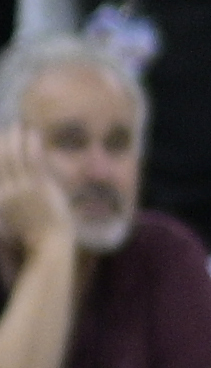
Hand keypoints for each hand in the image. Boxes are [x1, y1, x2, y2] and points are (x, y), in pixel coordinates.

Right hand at [0, 129, 66, 259]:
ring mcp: (23, 187)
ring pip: (16, 157)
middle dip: (2, 142)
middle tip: (4, 129)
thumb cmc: (28, 233)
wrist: (48, 241)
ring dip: (16, 139)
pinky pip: (34, 161)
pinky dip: (32, 145)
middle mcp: (6, 190)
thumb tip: (4, 184)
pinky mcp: (41, 186)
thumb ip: (2, 203)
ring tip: (17, 126)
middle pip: (1, 160)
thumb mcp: (3, 221)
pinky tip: (33, 134)